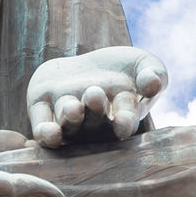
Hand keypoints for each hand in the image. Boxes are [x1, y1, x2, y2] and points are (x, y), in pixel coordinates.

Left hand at [27, 46, 166, 147]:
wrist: (88, 64)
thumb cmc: (124, 68)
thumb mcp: (144, 65)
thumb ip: (153, 74)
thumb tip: (153, 82)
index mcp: (121, 114)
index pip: (124, 121)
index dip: (123, 121)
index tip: (124, 123)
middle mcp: (94, 122)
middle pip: (94, 122)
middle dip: (94, 110)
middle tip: (95, 94)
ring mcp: (68, 117)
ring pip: (68, 124)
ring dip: (70, 119)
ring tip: (74, 108)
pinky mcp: (42, 107)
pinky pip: (42, 125)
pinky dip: (45, 132)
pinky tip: (48, 132)